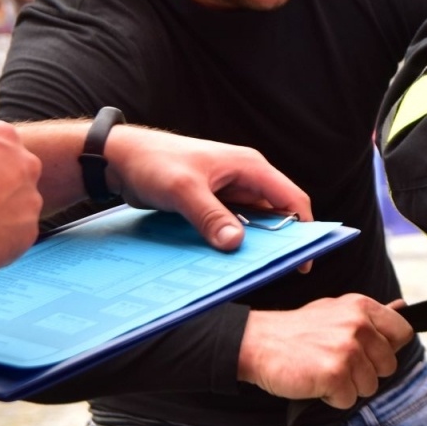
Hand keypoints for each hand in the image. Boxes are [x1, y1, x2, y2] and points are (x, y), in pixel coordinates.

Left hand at [104, 126, 313, 252]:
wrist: (122, 157)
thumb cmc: (155, 163)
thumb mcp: (184, 191)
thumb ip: (211, 217)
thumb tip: (236, 243)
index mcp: (250, 167)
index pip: (291, 198)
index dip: (304, 227)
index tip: (304, 259)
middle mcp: (245, 177)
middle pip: (275, 212)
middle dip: (280, 239)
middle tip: (277, 268)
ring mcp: (229, 189)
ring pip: (253, 220)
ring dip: (253, 241)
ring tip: (251, 268)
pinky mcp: (212, 200)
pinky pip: (232, 223)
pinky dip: (232, 239)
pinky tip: (226, 258)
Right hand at [238, 295, 412, 409]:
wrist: (259, 342)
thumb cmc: (299, 331)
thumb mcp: (337, 310)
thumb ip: (371, 315)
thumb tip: (403, 308)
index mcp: (363, 307)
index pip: (403, 332)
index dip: (388, 349)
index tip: (368, 353)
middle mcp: (359, 326)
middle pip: (389, 365)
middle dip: (366, 372)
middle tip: (338, 364)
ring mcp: (348, 350)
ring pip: (370, 386)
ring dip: (348, 387)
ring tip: (324, 371)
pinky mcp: (335, 375)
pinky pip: (348, 400)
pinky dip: (331, 398)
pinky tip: (315, 382)